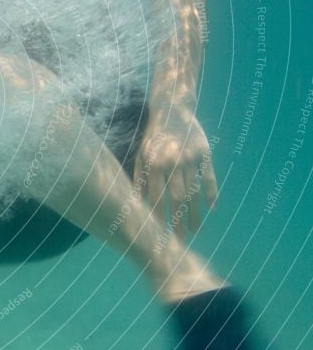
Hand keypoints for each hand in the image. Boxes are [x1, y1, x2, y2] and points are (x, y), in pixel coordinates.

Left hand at [134, 101, 217, 235]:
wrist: (172, 109)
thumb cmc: (152, 137)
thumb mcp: (141, 155)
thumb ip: (140, 179)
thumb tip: (137, 205)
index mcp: (154, 164)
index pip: (156, 198)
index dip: (158, 217)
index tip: (158, 234)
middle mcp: (173, 163)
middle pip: (177, 199)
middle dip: (178, 221)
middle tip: (179, 240)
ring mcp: (191, 158)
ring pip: (195, 192)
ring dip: (195, 214)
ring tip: (195, 231)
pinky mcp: (205, 154)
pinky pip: (209, 178)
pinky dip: (212, 195)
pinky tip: (213, 209)